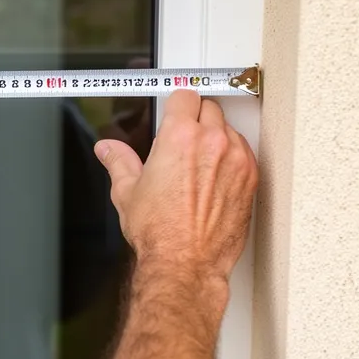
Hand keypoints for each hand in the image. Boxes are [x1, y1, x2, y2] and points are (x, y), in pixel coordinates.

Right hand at [93, 90, 257, 283]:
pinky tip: (213, 177)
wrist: (185, 262)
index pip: (184, 96)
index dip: (176, 104)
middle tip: (181, 138)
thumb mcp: (127, 191)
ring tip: (196, 162)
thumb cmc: (159, 231)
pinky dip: (231, 157)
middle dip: (195, 117)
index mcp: (179, 137)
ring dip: (215, 137)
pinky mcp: (251, 178)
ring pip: (228, 129)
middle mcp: (212, 142)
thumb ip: (118, 161)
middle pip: (209, 107)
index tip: (172, 112)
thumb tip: (107, 149)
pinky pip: (243, 152)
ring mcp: (236, 159)